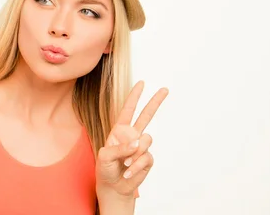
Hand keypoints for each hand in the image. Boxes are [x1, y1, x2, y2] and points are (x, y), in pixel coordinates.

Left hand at [95, 81, 168, 197]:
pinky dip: (136, 166)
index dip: (134, 96)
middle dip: (155, 102)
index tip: (141, 82)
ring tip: (125, 164)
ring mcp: (141, 147)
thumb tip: (138, 143)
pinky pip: (147, 158)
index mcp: (119, 130)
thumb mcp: (104, 156)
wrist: (113, 187)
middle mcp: (132, 136)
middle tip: (165, 89)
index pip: (128, 110)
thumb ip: (119, 148)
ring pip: (146, 140)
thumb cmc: (105, 169)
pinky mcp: (147, 159)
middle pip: (146, 115)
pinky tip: (129, 173)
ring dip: (135, 154)